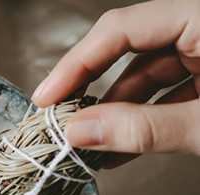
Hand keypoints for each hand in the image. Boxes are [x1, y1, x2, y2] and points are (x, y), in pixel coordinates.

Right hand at [31, 0, 199, 167]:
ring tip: (84, 144)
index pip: (122, 29)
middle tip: (56, 116)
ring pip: (144, 77)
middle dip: (88, 88)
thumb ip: (145, 128)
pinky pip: (163, 95)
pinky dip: (139, 122)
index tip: (47, 98)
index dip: (77, 63)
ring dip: (112, 113)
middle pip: (127, 49)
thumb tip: (79, 132)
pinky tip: (115, 149)